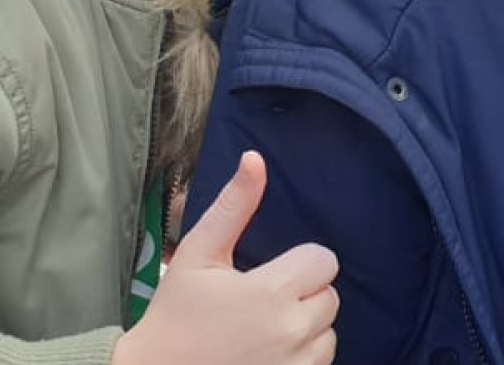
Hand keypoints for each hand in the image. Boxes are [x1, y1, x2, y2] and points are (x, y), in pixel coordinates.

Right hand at [115, 152, 338, 364]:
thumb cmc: (174, 316)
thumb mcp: (198, 254)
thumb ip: (234, 206)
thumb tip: (255, 159)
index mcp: (271, 291)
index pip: (323, 260)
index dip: (299, 264)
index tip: (270, 274)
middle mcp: (291, 330)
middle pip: (330, 297)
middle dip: (302, 295)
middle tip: (262, 303)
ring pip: (328, 334)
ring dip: (306, 329)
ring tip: (264, 330)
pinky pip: (319, 364)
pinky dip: (301, 358)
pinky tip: (268, 354)